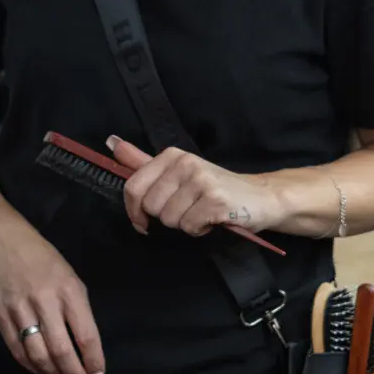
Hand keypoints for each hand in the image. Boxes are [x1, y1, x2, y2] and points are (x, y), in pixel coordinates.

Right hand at [0, 224, 104, 373]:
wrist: (4, 245)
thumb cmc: (45, 262)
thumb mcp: (71, 279)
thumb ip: (79, 311)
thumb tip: (85, 348)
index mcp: (68, 291)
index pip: (86, 335)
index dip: (94, 362)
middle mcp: (44, 301)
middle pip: (61, 350)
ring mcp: (20, 309)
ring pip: (38, 354)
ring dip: (53, 373)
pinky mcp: (1, 316)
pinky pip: (17, 350)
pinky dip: (31, 366)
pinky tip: (41, 369)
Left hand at [109, 136, 284, 236]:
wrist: (261, 197)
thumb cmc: (215, 188)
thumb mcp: (177, 172)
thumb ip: (142, 161)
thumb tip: (112, 143)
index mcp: (171, 156)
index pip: (134, 187)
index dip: (134, 211)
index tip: (143, 221)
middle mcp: (185, 164)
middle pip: (151, 206)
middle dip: (166, 217)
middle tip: (188, 209)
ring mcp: (201, 181)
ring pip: (169, 219)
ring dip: (185, 224)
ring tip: (202, 213)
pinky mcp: (216, 201)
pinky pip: (189, 227)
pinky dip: (200, 230)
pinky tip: (213, 219)